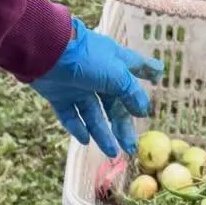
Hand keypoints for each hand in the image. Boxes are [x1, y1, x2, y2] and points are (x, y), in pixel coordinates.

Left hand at [31, 18, 162, 157]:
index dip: (148, 71)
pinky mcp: (59, 95)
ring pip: (93, 114)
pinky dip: (78, 128)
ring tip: (111, 152)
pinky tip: (86, 140)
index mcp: (115, 62)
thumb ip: (131, 92)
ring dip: (102, 133)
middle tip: (130, 146)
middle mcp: (98, 74)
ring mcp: (78, 85)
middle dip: (123, 125)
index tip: (158, 76)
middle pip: (114, 103)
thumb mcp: (117, 74)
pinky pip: (71, 115)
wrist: (47, 52)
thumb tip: (143, 109)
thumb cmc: (87, 58)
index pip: (136, 66)